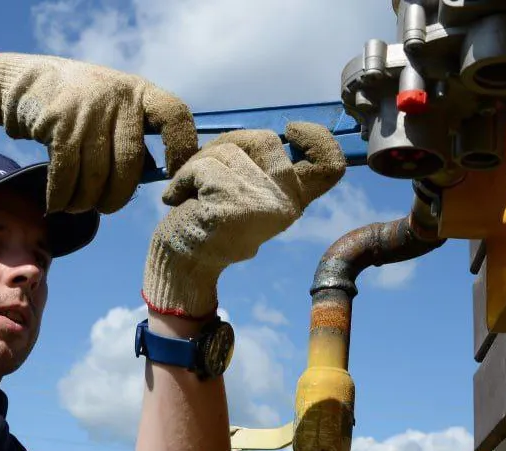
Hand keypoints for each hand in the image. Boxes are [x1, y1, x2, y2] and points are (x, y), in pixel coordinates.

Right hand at [0, 52, 197, 214]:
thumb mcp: (112, 108)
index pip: (175, 116)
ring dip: (85, 201)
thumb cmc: (78, 106)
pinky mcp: (59, 123)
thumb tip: (158, 175)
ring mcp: (88, 109)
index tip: (173, 176)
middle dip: (116, 196)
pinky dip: (62, 197)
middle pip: (130, 164)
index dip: (181, 149)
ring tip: (77, 205)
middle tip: (105, 207)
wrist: (26, 82)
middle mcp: (118, 97)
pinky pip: (66, 175)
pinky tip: (58, 203)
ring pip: (97, 176)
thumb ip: (135, 136)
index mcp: (139, 92)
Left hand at [141, 123, 345, 318]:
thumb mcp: (248, 194)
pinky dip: (183, 177)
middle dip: (229, 142)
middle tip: (206, 166)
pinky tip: (175, 198)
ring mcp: (261, 204)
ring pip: (230, 149)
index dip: (318, 138)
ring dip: (200, 162)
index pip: (331, 166)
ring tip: (190, 189)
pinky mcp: (231, 203)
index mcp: (294, 202)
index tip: (291, 131)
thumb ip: (264, 167)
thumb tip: (272, 134)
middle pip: (266, 139)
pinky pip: (204, 166)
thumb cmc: (210, 224)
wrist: (183, 265)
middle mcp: (286, 205)